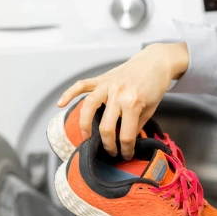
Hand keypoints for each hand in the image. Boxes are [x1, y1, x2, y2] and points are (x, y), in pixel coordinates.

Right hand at [57, 42, 189, 157]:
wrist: (155, 61)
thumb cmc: (154, 86)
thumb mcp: (150, 109)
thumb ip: (136, 124)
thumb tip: (125, 140)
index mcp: (133, 103)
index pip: (126, 135)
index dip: (126, 149)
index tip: (127, 154)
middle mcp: (118, 93)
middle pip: (106, 126)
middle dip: (108, 144)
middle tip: (110, 151)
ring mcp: (108, 85)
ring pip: (89, 107)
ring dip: (85, 125)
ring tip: (86, 137)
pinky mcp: (101, 78)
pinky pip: (82, 85)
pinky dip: (69, 94)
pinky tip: (61, 104)